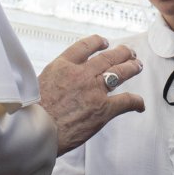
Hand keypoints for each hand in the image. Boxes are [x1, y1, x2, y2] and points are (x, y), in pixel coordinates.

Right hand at [38, 34, 143, 155]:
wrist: (36, 132)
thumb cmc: (33, 113)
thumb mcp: (38, 83)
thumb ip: (56, 78)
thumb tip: (61, 81)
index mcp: (63, 66)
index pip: (85, 46)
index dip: (97, 42)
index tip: (104, 42)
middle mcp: (81, 73)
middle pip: (107, 57)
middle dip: (121, 53)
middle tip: (128, 52)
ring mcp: (94, 90)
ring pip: (119, 72)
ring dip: (131, 67)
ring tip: (137, 65)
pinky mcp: (103, 108)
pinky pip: (126, 101)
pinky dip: (136, 102)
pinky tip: (140, 104)